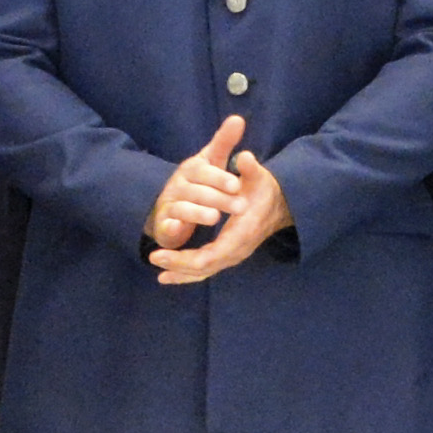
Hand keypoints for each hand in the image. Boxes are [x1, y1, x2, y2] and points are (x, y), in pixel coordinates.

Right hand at [151, 114, 254, 248]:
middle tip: (241, 206)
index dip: (219, 178)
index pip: (204, 171)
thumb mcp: (211, 161)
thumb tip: (238, 118)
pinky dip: (172, 227)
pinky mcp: (164, 224)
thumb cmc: (197, 182)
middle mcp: (179, 185)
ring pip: (183, 208)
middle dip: (218, 198)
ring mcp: (170, 204)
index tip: (237, 184)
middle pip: (198, 191)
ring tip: (215, 218)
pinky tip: (179, 228)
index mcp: (192, 169)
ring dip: (198, 213)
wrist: (169, 204)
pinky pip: (167, 225)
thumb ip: (223, 142)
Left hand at [151, 144, 291, 285]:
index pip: (212, 254)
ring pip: (205, 272)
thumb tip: (244, 156)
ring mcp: (233, 255)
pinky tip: (170, 276)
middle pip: (204, 266)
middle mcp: (237, 250)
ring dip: (181, 273)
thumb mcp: (259, 177)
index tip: (161, 252)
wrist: (279, 206)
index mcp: (242, 233)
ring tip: (160, 274)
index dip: (186, 257)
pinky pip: (207, 269)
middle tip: (153, 257)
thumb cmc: (264, 190)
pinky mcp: (229, 255)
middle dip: (178, 264)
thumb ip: (250, 168)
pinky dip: (188, 274)